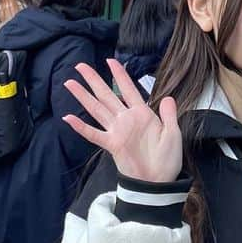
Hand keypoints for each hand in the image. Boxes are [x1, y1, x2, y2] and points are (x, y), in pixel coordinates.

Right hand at [63, 59, 182, 183]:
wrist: (158, 182)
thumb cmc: (167, 159)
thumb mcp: (173, 133)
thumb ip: (168, 114)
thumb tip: (167, 97)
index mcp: (142, 114)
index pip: (128, 89)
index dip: (120, 75)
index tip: (110, 60)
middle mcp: (126, 119)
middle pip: (106, 95)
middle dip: (94, 80)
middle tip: (80, 66)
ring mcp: (117, 131)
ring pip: (97, 109)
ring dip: (83, 96)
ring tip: (70, 83)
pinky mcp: (111, 145)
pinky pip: (94, 134)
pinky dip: (81, 127)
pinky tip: (68, 118)